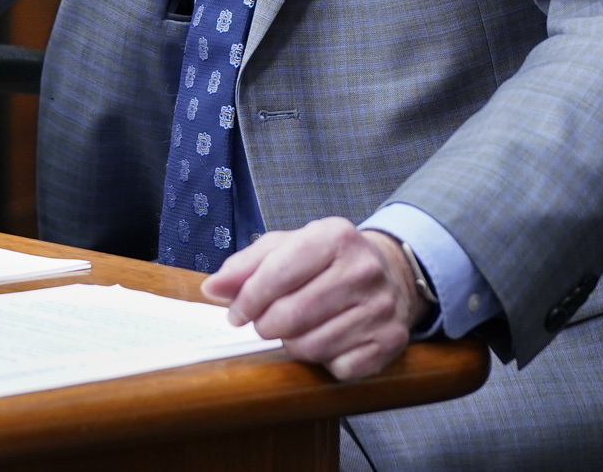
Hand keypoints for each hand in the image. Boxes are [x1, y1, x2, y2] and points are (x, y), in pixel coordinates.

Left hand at [199, 217, 428, 380]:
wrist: (390, 275)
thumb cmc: (328, 262)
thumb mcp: (289, 247)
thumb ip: (246, 265)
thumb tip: (212, 288)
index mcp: (336, 236)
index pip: (277, 274)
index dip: (247, 300)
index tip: (236, 313)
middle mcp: (364, 269)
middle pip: (291, 315)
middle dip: (266, 325)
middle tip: (266, 323)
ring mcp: (381, 307)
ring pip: (311, 346)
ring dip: (293, 344)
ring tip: (297, 330)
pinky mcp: (390, 341)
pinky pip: (338, 366)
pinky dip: (324, 361)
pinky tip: (328, 341)